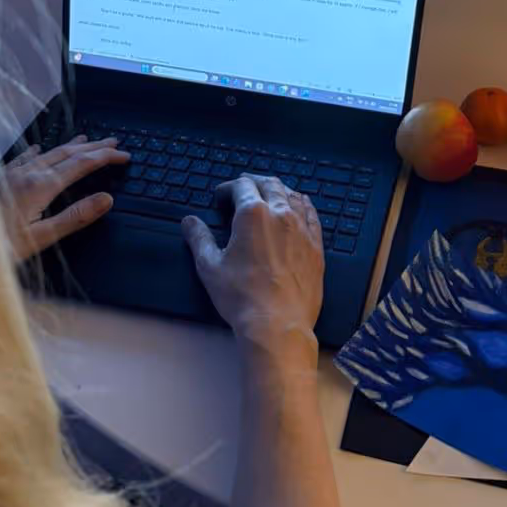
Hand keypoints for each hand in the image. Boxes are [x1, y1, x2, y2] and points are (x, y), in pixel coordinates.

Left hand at [0, 136, 129, 260]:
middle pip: (67, 153)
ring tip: (87, 140)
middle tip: (115, 143)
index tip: (124, 155)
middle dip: (94, 147)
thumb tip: (106, 199)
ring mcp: (10, 174)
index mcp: (40, 186)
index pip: (81, 165)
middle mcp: (26, 173)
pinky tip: (38, 150)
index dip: (105, 157)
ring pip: (48, 153)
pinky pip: (24, 159)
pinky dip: (39, 152)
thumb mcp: (41, 237)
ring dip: (71, 146)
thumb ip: (75, 217)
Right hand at [182, 174, 324, 351]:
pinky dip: (302, 205)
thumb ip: (199, 238)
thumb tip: (189, 221)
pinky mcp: (316, 246)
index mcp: (253, 214)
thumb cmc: (241, 297)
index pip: (242, 186)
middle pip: (270, 185)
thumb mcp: (210, 266)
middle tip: (244, 188)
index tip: (221, 197)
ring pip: (293, 196)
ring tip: (269, 195)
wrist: (278, 324)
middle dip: (254, 183)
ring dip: (278, 191)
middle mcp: (281, 214)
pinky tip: (298, 208)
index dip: (228, 187)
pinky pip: (312, 215)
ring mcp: (302, 229)